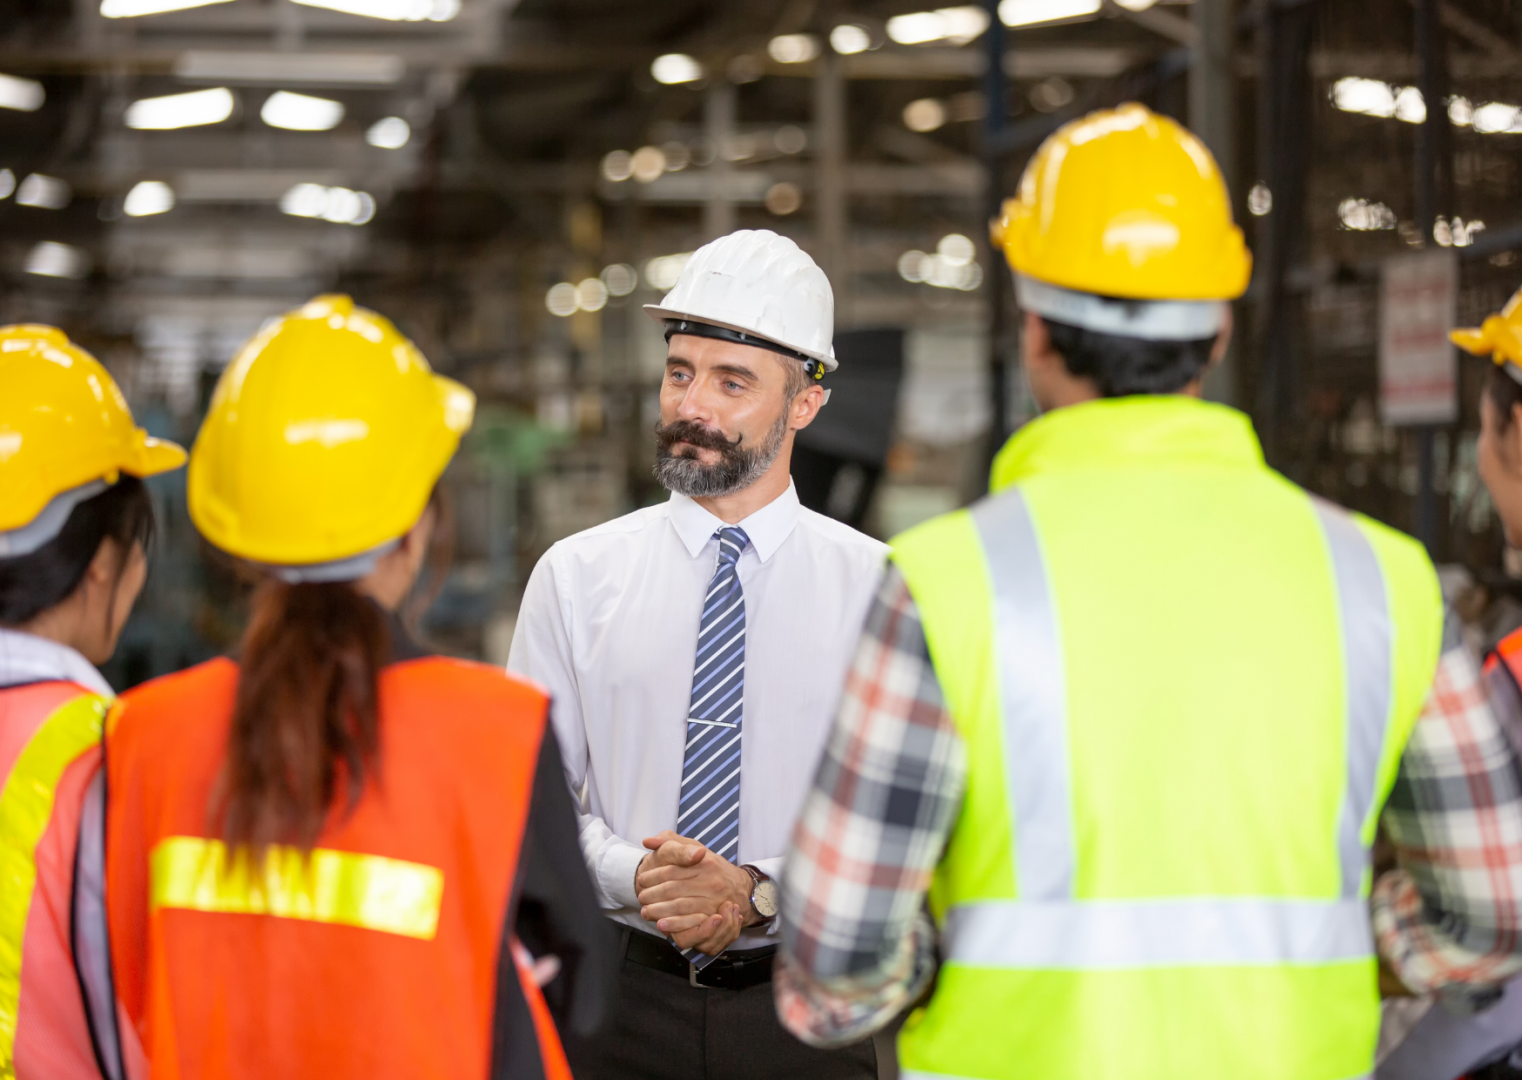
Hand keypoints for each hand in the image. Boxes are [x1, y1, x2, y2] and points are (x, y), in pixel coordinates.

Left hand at [636, 831, 756, 951]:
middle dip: (653, 894)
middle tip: (641, 897)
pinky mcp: (715, 918)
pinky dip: (675, 925)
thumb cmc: (710, 867)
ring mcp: (714, 901)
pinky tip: (662, 925)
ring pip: (681, 907)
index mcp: (705, 863)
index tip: (641, 879)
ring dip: (659, 910)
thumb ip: (671, 840)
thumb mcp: (694, 847)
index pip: (672, 870)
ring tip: (646, 911)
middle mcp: (711, 882)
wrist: (740, 888)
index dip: (653, 875)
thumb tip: (648, 841)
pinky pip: (692, 924)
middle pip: (674, 889)